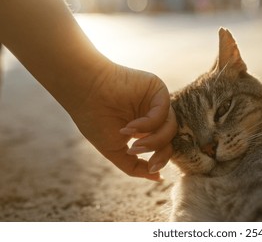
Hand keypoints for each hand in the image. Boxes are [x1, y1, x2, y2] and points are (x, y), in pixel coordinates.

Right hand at [69, 63, 176, 180]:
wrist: (84, 93)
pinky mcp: (157, 89)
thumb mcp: (115, 149)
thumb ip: (135, 166)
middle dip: (161, 153)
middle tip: (142, 157)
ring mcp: (156, 101)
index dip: (161, 159)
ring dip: (154, 141)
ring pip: (170, 128)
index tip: (152, 168)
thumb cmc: (94, 119)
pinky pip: (164, 112)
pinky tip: (130, 128)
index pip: (164, 146)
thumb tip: (157, 177)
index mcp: (144, 127)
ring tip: (134, 145)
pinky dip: (150, 125)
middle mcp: (153, 114)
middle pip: (171, 138)